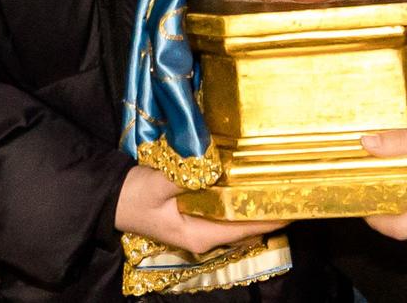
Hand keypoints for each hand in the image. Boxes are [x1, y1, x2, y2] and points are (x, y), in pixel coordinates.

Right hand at [113, 166, 284, 256]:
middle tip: (293, 185)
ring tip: (278, 183)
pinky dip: (241, 201)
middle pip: (248, 227)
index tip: (295, 204)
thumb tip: (216, 168)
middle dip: (269, 209)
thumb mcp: (160, 183)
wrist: (111, 198)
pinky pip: (228, 214)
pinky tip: (250, 184)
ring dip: (256, 205)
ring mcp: (201, 230)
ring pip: (239, 221)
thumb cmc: (135, 194)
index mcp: (200, 235)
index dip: (272, 217)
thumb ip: (188, 177)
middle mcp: (205, 237)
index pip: (247, 228)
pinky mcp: (196, 219)